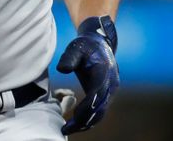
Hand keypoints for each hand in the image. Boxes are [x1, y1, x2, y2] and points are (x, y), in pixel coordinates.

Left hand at [56, 15, 118, 134]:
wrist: (99, 44)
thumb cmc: (85, 46)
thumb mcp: (75, 48)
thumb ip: (69, 58)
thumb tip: (62, 70)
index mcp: (104, 71)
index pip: (97, 93)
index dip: (86, 107)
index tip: (72, 117)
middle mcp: (111, 83)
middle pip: (100, 107)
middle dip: (84, 120)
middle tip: (66, 129)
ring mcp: (111, 90)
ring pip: (101, 112)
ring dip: (86, 123)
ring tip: (68, 129)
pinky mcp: (107, 94)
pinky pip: (99, 110)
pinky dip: (89, 119)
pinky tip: (76, 124)